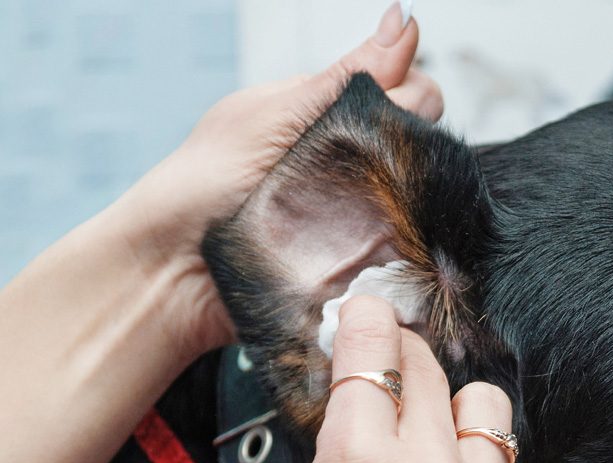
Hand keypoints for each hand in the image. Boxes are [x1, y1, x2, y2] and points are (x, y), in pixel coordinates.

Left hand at [114, 3, 441, 361]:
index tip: (390, 114)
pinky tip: (387, 245)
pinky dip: (409, 246)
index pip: (410, 92)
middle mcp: (350, 160)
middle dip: (414, 150)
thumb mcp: (278, 113)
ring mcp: (360, 213)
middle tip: (368, 169)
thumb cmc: (204, 186)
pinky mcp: (360, 263)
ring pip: (423, 197)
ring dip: (414, 199)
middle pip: (423, 144)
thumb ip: (349, 76)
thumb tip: (403, 18)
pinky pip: (407, 251)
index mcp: (329, 113)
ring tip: (373, 210)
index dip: (412, 100)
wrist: (173, 271)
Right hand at [284, 296, 546, 462]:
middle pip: (429, 366)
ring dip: (458, 411)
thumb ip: (342, 445)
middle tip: (398, 371)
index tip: (368, 314)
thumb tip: (362, 388)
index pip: (373, 349)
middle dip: (407, 356)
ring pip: (486, 404)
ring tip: (442, 446)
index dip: (367, 322)